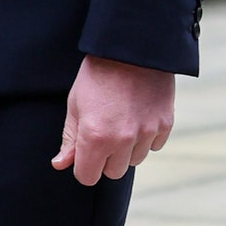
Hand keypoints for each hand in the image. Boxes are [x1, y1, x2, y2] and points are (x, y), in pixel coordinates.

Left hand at [54, 56, 174, 184]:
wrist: (131, 48)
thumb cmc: (98, 74)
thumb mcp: (75, 104)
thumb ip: (70, 139)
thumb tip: (61, 164)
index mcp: (94, 137)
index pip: (88, 177)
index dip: (84, 165)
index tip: (85, 151)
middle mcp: (122, 140)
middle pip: (113, 172)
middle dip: (106, 158)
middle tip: (105, 132)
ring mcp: (146, 132)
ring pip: (134, 160)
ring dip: (127, 149)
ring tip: (123, 121)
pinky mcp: (165, 124)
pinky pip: (154, 145)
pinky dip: (146, 137)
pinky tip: (138, 116)